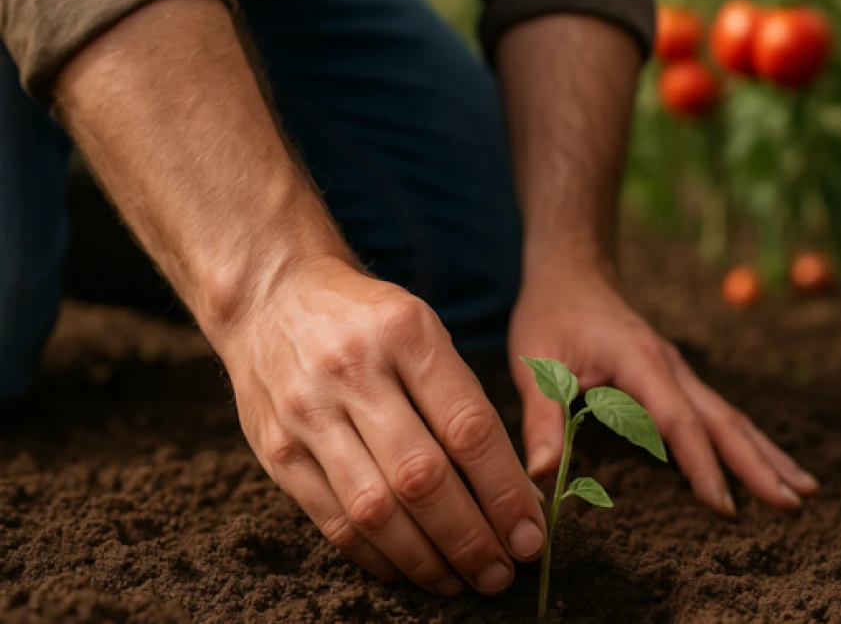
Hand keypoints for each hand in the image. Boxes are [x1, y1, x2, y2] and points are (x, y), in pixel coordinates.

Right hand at [217, 257, 545, 595]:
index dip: (504, 492)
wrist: (271, 297)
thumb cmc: (367, 321)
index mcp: (406, 334)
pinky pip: (331, 520)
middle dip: (470, 538)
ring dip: (425, 558)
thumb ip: (461, 400)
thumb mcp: (423, 329)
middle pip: (422, 477)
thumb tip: (511, 491)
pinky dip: (375, 555)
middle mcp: (353, 371)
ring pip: (375, 508)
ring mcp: (307, 412)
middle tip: (501, 573)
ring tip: (459, 582)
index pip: (468, 428)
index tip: (530, 534)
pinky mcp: (274, 449)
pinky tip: (407, 569)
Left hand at [508, 264, 818, 515]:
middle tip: (794, 503)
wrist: (572, 274)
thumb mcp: (535, 364)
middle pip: (724, 420)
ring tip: (804, 490)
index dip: (701, 465)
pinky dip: (748, 443)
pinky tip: (768, 464)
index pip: (678, 420)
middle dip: (759, 464)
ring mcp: (680, 372)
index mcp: (639, 362)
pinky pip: (719, 415)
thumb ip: (541, 420)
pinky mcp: (678, 379)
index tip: (723, 507)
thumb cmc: (550, 317)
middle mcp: (671, 366)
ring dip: (767, 454)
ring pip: (732, 417)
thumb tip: (543, 475)